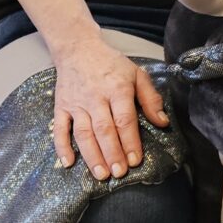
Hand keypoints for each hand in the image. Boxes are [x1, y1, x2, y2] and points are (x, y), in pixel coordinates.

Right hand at [51, 38, 169, 180]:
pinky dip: (62, 147)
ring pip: (83, 133)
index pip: (124, 120)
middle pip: (104, 130)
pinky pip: (59, 129)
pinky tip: (68, 163)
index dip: (130, 141)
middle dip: (112, 153)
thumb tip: (162, 122)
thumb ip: (150, 98)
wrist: (78, 48)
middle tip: (119, 173)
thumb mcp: (137, 74)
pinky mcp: (61, 106)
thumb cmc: (111, 64)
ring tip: (100, 174)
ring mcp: (76, 103)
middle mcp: (95, 98)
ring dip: (91, 155)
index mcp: (117, 89)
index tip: (135, 160)